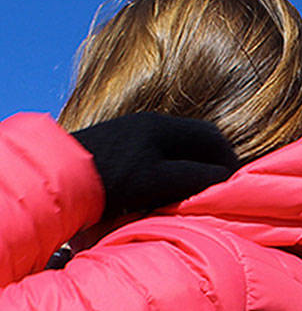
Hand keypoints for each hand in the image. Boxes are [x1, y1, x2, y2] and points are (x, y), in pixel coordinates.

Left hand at [72, 112, 237, 219]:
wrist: (56, 177)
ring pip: (178, 144)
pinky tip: (168, 184)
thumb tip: (223, 179)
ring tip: (199, 187)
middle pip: (197, 137)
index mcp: (163, 127)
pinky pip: (160, 150)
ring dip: (194, 162)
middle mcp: (149, 123)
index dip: (229, 162)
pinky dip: (174, 164)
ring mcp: (132, 130)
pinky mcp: (118, 143)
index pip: (212, 140)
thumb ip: (197, 178)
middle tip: (223, 184)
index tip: (237, 184)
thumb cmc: (111, 181)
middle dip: (215, 159)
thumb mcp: (160, 182)